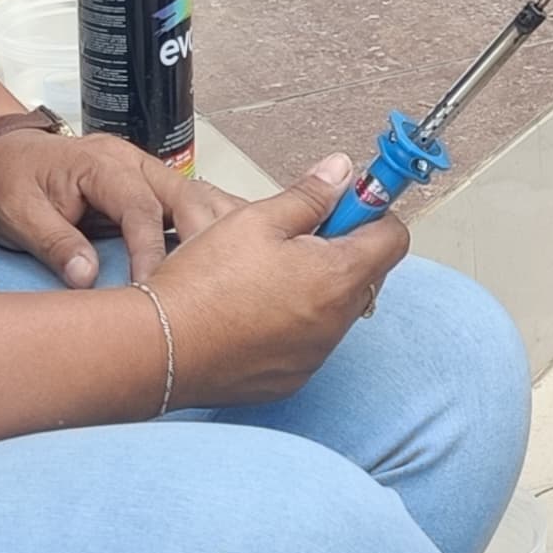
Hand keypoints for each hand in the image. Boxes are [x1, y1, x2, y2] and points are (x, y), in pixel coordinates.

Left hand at [0, 123, 245, 287]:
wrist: (1, 155)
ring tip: (230, 272)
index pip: (141, 208)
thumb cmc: (8, 182)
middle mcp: (133, 162)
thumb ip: (54, 242)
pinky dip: (206, 227)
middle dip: (200, 239)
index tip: (152, 288)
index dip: (151, 250)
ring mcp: (145, 173)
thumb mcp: (16, 213)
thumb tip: (87, 279)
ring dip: (213, 231)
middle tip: (207, 286)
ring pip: (194, 198)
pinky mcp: (148, 188)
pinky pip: (186, 205)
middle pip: (184, 196)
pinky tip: (222, 254)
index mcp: (102, 164)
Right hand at [144, 156, 408, 405]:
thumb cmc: (202, 284)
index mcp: (337, 276)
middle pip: (366, 274)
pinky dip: (294, 323)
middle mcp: (334, 323)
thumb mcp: (256, 220)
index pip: (393, 238)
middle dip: (341, 249)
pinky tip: (254, 310)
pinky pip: (309, 343)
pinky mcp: (290, 379)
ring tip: (266, 274)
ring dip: (317, 287)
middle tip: (296, 236)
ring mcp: (314, 356)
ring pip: (336, 309)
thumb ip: (310, 195)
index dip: (372, 213)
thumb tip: (342, 173)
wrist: (159, 348)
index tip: (348, 203)